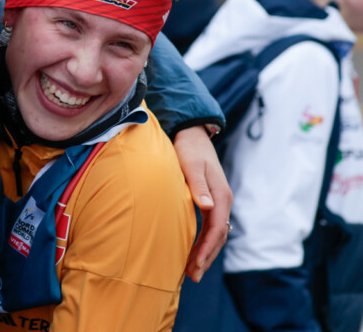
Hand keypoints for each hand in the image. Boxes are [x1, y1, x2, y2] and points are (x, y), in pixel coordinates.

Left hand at [173, 126, 232, 281]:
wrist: (192, 134)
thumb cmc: (188, 149)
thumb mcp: (191, 164)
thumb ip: (198, 185)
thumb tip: (207, 206)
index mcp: (221, 195)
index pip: (217, 229)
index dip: (206, 249)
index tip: (194, 265)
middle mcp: (222, 201)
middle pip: (219, 236)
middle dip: (206, 257)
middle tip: (192, 277)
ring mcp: (218, 202)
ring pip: (216, 234)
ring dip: (206, 253)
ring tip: (192, 272)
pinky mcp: (210, 201)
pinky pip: (211, 227)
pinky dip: (204, 242)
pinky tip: (193, 251)